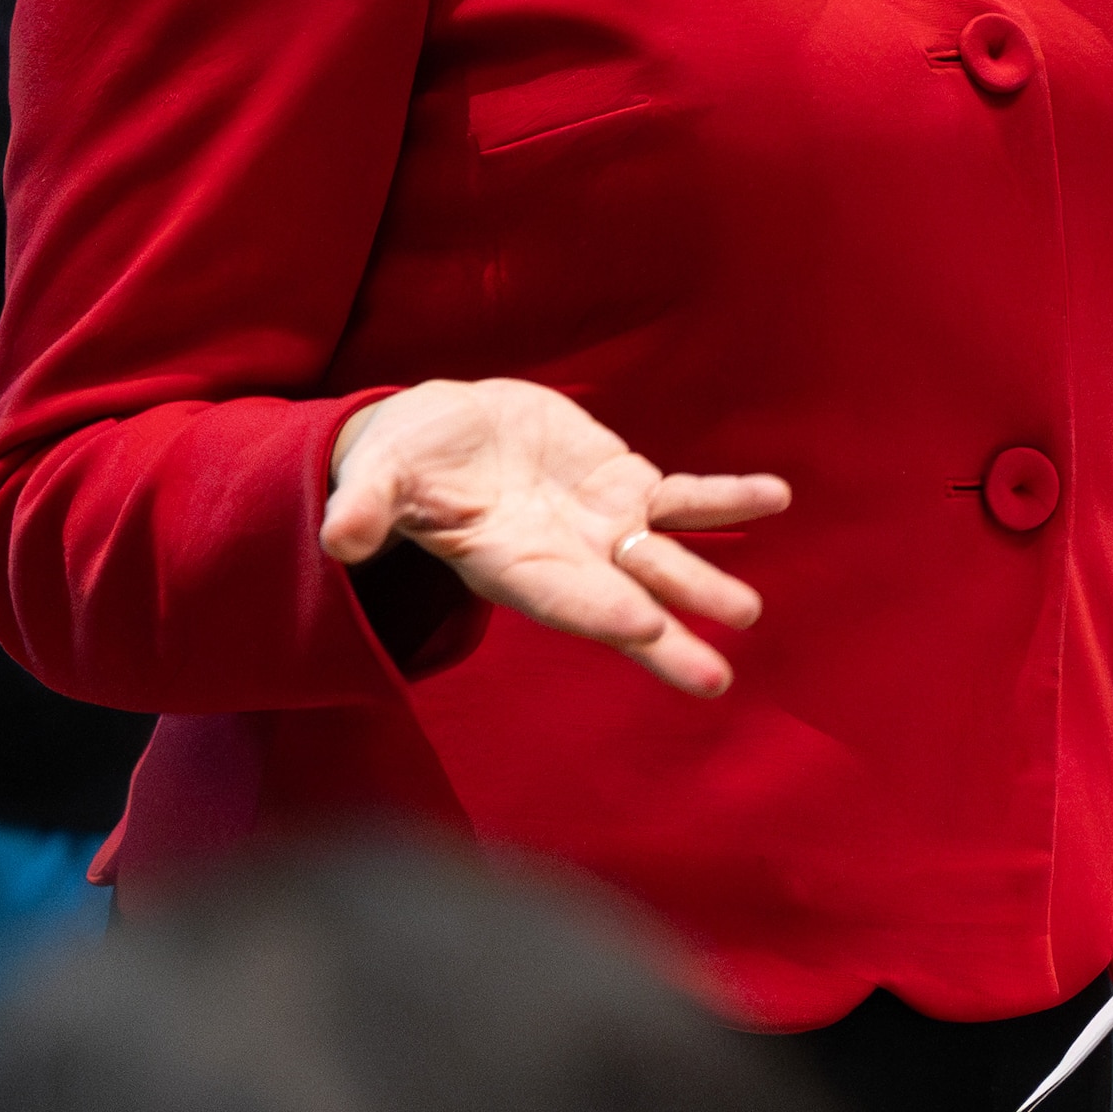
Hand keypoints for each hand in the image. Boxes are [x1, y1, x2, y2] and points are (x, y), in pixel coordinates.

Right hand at [322, 379, 789, 698]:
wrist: (444, 433)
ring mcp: (601, 526)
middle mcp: (565, 559)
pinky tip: (775, 497)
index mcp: (509, 565)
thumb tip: (337, 539)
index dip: (597, 608)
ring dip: (705, 581)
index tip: (641, 628)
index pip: (558, 595)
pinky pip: (684, 497)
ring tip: (747, 613)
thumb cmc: (405, 464)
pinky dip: (727, 500)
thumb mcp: (378, 479)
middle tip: (715, 678)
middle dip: (668, 640)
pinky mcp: (624, 485)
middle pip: (622, 603)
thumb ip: (366, 510)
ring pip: (662, 559)